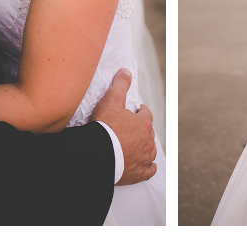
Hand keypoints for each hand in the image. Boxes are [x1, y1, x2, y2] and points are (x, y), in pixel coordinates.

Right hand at [89, 68, 156, 185]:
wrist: (96, 155)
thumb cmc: (104, 128)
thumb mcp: (111, 100)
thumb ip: (120, 84)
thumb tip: (126, 71)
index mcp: (144, 125)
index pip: (146, 114)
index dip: (139, 111)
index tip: (134, 111)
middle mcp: (147, 142)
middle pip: (148, 133)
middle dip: (141, 129)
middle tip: (129, 128)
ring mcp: (143, 159)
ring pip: (150, 151)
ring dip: (145, 146)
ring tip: (136, 144)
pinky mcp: (138, 174)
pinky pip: (149, 170)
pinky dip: (149, 167)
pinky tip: (146, 165)